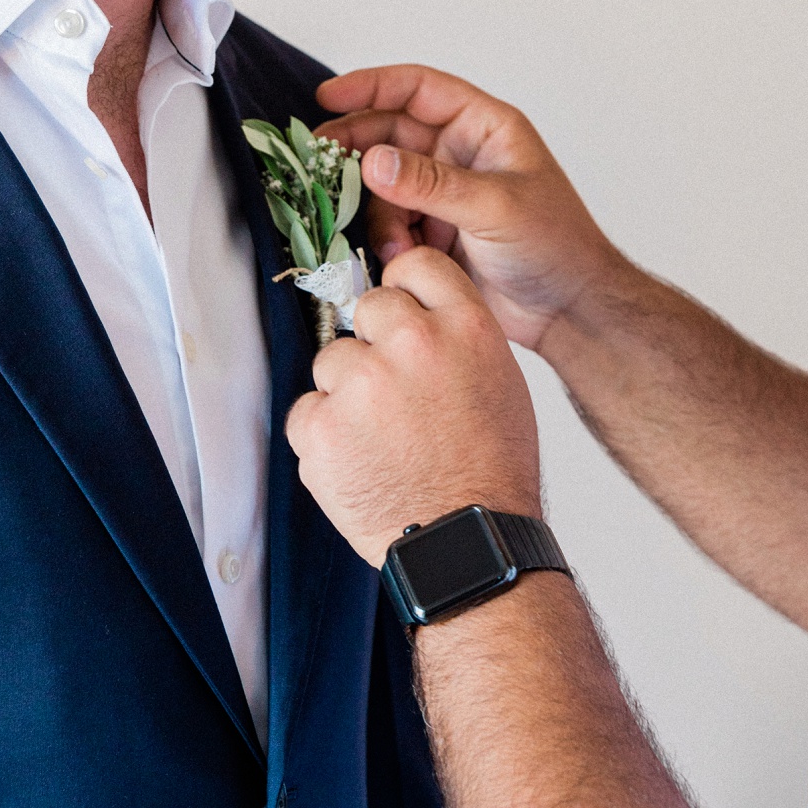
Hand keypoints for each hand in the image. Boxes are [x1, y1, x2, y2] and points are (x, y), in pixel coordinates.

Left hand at [286, 246, 542, 566]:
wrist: (466, 542)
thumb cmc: (492, 469)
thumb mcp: (500, 381)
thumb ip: (457, 336)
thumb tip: (416, 314)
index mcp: (464, 327)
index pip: (415, 264)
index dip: (404, 288)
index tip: (400, 311)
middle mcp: (413, 343)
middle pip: (368, 307)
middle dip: (375, 343)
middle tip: (395, 391)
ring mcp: (363, 384)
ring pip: (332, 361)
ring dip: (347, 392)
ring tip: (382, 438)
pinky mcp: (324, 426)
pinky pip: (307, 411)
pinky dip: (325, 436)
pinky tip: (360, 460)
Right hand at [315, 64, 625, 353]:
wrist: (566, 310)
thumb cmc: (555, 246)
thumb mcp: (495, 207)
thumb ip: (432, 184)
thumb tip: (373, 160)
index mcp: (483, 127)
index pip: (418, 90)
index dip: (372, 86)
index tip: (327, 96)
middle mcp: (460, 153)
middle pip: (390, 134)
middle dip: (356, 149)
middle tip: (320, 164)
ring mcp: (444, 193)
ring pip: (384, 185)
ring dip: (378, 213)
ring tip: (396, 247)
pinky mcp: (434, 232)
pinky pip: (391, 223)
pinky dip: (388, 240)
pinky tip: (401, 262)